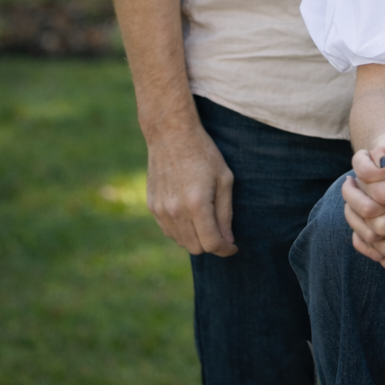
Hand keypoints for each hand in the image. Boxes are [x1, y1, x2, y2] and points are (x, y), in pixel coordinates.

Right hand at [145, 121, 236, 256]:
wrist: (171, 134)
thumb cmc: (203, 153)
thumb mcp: (224, 178)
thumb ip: (225, 213)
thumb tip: (228, 241)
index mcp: (197, 204)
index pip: (211, 244)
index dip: (225, 249)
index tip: (233, 247)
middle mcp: (176, 211)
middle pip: (196, 248)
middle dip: (211, 244)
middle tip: (221, 232)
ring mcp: (161, 210)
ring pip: (181, 242)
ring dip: (195, 238)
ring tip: (205, 218)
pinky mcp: (152, 207)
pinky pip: (168, 231)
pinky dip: (181, 230)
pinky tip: (189, 213)